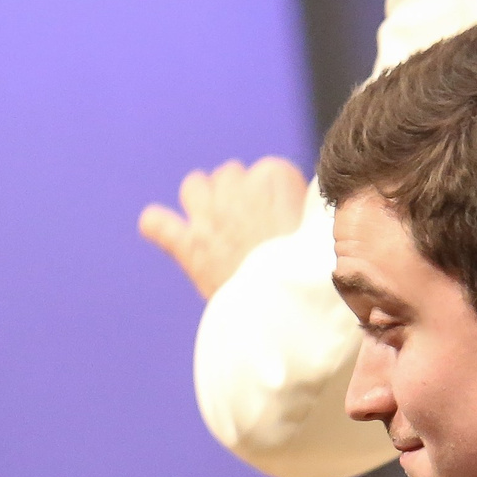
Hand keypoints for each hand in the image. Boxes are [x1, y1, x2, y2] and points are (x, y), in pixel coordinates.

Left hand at [138, 156, 307, 298]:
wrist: (288, 304)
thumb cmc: (313, 270)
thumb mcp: (321, 226)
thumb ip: (303, 207)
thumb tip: (294, 207)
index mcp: (275, 175)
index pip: (267, 173)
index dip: (272, 197)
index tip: (281, 220)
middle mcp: (237, 187)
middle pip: (230, 176)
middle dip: (237, 196)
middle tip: (249, 227)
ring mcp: (208, 215)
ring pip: (194, 186)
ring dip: (201, 198)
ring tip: (212, 221)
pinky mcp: (188, 246)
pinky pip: (159, 224)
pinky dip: (156, 225)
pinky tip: (155, 225)